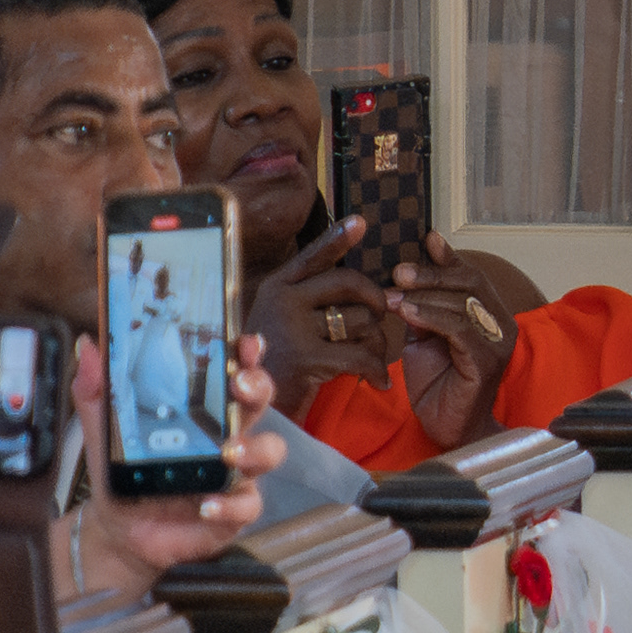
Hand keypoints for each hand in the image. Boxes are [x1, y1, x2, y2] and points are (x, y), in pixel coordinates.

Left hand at [58, 329, 268, 599]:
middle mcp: (226, 435)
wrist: (118, 528)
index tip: (246, 343)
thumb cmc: (124, 474)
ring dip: (254, 448)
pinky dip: (228, 505)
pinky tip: (206, 504)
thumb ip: (97, 391)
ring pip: (269, 452)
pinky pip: (246, 505)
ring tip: (228, 452)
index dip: (246, 354)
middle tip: (240, 384)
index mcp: (201, 409)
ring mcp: (234, 473)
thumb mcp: (104, 430)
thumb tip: (90, 348)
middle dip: (258, 387)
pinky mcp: (233, 510)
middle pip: (258, 402)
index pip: (232, 372)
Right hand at [251, 212, 404, 414]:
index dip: (338, 238)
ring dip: (374, 341)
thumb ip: (308, 303)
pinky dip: (375, 370)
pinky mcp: (306, 357)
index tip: (360, 222)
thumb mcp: (282, 325)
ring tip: (368, 358)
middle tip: (381, 315)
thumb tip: (356, 286)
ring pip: (360, 319)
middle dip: (375, 298)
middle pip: (348, 282)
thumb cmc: (274, 366)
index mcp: (277, 288)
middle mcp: (283, 301)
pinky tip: (377, 381)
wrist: (250, 410)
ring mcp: (293, 327)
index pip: (312, 257)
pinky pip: (360, 355)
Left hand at [381, 244, 519, 451]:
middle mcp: (500, 324)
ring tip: (393, 296)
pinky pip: (459, 330)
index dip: (450, 257)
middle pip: (469, 283)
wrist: (449, 429)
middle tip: (398, 271)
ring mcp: (497, 343)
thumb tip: (404, 280)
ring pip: (463, 303)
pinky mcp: (487, 362)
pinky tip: (408, 313)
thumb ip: (422, 310)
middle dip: (431, 273)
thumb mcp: (424, 338)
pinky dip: (432, 318)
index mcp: (488, 315)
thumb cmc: (437, 385)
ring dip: (424, 296)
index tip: (427, 237)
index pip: (471, 276)